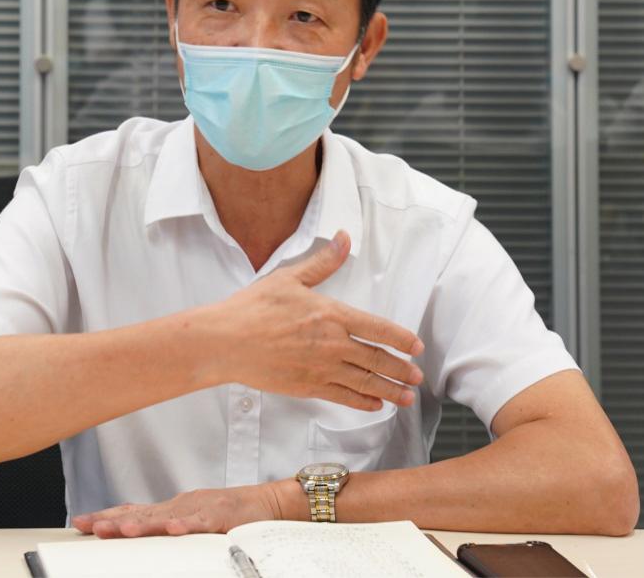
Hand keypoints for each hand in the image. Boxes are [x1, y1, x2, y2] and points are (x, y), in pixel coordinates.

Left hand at [72, 483, 281, 537]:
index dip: (106, 515)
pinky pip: (201, 522)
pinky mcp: (221, 516)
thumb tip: (133, 530)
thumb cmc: (229, 515)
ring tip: (121, 531)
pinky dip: (187, 524)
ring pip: (166, 518)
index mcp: (171, 508)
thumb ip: (166, 524)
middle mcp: (180, 505)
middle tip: (88, 526)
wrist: (266, 503)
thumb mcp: (190, 518)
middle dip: (112, 521)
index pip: (132, 511)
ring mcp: (199, 509)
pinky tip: (173, 529)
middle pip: (141, 514)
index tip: (79, 522)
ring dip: (142, 524)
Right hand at [203, 230, 424, 411]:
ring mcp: (322, 369)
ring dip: (390, 391)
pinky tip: (374, 405)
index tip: (416, 346)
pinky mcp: (307, 387)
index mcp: (332, 315)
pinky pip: (343, 398)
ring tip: (406, 397)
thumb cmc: (253, 308)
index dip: (402, 339)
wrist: (225, 341)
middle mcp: (333, 345)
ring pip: (365, 383)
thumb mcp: (289, 277)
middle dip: (402, 370)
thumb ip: (323, 262)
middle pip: (378, 360)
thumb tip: (344, 238)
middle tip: (417, 376)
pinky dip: (363, 402)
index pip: (378, 329)